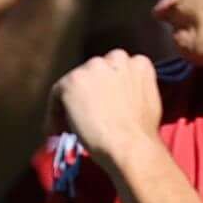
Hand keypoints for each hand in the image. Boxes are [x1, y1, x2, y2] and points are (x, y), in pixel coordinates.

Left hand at [52, 46, 166, 171]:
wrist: (130, 144)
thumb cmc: (142, 134)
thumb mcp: (148, 101)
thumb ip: (134, 90)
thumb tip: (119, 97)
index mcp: (139, 64)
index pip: (117, 71)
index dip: (108, 90)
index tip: (104, 107)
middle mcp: (116, 58)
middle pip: (95, 73)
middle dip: (90, 92)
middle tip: (87, 116)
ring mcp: (93, 68)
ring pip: (76, 83)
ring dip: (73, 101)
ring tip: (70, 126)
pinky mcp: (72, 81)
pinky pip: (57, 95)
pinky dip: (54, 113)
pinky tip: (57, 130)